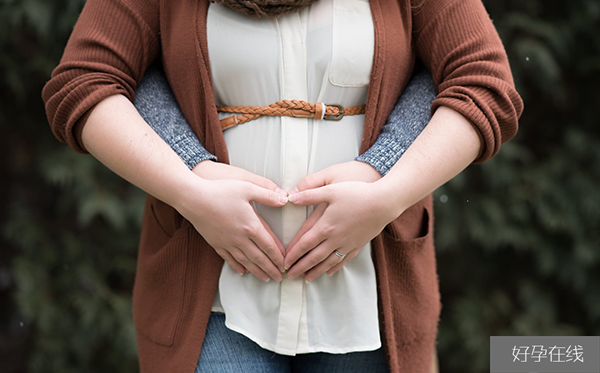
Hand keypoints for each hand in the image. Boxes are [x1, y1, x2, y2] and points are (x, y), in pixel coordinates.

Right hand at [177, 164, 287, 281]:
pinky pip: (229, 259)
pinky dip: (237, 266)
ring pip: (246, 261)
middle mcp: (240, 238)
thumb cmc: (220, 191)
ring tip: (265, 278)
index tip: (285, 263)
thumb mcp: (247, 188)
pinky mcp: (216, 243)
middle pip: (259, 258)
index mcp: (251, 225)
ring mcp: (227, 242)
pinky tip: (243, 271)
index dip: (278, 256)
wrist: (193, 199)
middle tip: (279, 277)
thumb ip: (267, 195)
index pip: (269, 245)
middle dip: (271, 269)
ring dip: (257, 271)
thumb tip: (284, 199)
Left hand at [284, 162, 396, 281]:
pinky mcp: (358, 244)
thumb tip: (291, 197)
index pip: (304, 244)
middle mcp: (335, 238)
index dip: (293, 254)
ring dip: (315, 271)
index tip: (284, 261)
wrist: (383, 202)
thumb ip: (310, 194)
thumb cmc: (357, 193)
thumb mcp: (330, 190)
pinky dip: (334, 267)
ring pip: (328, 262)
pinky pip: (344, 260)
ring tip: (306, 278)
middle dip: (300, 267)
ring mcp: (347, 243)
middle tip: (289, 275)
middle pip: (313, 257)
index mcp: (325, 226)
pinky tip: (329, 271)